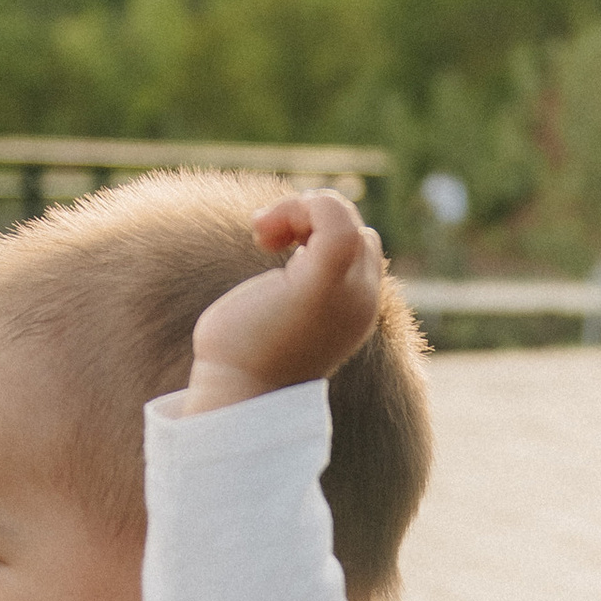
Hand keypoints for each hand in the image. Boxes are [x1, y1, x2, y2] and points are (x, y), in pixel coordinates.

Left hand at [180, 190, 386, 409]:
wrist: (236, 393)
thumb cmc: (244, 358)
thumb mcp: (276, 312)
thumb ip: (292, 283)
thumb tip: (280, 241)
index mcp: (355, 309)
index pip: (359, 245)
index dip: (317, 231)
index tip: (271, 245)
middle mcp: (363, 301)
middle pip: (354, 227)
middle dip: (308, 218)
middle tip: (264, 239)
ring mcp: (349, 293)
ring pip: (342, 216)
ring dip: (297, 211)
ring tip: (263, 235)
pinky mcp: (323, 283)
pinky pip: (333, 215)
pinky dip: (297, 207)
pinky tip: (263, 232)